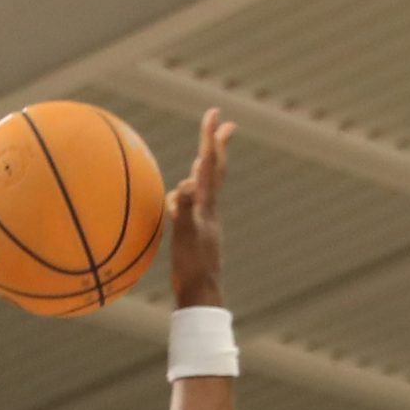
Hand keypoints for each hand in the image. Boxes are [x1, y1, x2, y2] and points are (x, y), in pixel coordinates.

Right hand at [166, 107, 234, 307]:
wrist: (201, 295)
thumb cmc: (192, 268)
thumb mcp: (185, 236)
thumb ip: (185, 209)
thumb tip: (188, 183)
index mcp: (207, 206)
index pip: (210, 166)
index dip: (211, 139)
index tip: (217, 114)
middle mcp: (209, 210)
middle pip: (214, 171)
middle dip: (216, 146)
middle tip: (225, 123)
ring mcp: (205, 222)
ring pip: (205, 188)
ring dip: (205, 168)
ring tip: (205, 156)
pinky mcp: (198, 234)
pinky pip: (193, 206)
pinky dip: (189, 194)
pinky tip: (184, 198)